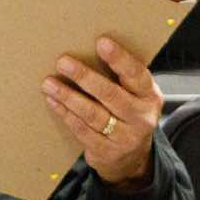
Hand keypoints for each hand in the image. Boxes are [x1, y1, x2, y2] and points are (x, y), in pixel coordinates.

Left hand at [41, 35, 163, 188]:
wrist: (132, 157)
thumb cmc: (129, 114)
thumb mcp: (136, 96)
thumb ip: (122, 78)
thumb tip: (88, 50)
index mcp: (149, 96)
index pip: (136, 74)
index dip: (119, 58)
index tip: (101, 42)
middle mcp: (141, 117)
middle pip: (110, 94)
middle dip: (84, 77)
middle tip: (63, 62)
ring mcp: (124, 137)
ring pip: (93, 114)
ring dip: (68, 96)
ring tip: (49, 83)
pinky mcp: (105, 151)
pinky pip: (81, 130)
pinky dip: (65, 114)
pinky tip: (53, 101)